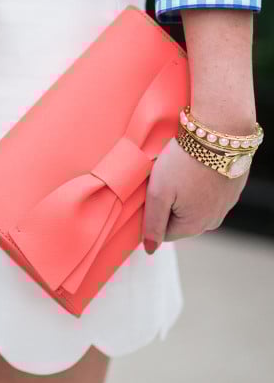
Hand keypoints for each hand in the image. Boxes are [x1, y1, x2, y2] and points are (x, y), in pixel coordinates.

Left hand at [141, 135, 249, 253]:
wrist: (218, 133)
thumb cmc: (184, 161)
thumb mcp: (159, 192)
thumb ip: (153, 223)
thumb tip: (150, 249)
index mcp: (194, 226)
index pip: (163, 232)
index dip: (153, 211)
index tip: (154, 189)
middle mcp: (213, 221)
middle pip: (179, 219)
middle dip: (170, 201)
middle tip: (167, 177)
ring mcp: (225, 205)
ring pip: (194, 205)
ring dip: (185, 191)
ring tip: (181, 170)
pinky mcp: (232, 189)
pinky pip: (209, 192)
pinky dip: (200, 182)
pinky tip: (196, 166)